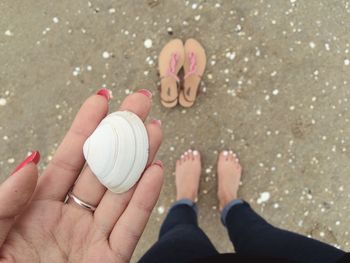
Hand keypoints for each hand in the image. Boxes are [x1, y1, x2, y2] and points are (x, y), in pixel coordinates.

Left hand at [0, 90, 162, 262]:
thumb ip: (6, 200)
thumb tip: (34, 161)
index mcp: (37, 208)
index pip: (69, 158)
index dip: (86, 128)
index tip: (102, 100)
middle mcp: (69, 218)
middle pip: (103, 168)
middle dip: (123, 134)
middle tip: (140, 105)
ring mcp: (91, 239)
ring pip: (122, 192)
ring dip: (141, 160)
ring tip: (155, 130)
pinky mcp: (109, 262)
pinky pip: (130, 228)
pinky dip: (145, 200)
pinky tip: (156, 172)